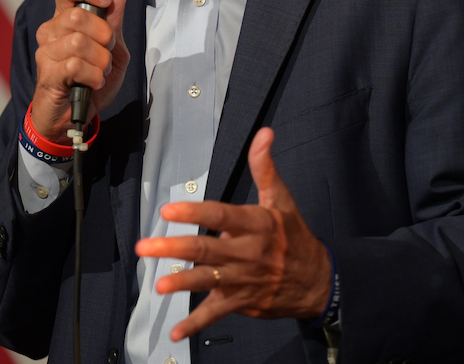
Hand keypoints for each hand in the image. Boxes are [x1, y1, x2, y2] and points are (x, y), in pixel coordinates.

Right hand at [31, 0, 128, 143]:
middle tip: (107, 51)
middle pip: (78, 16)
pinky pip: (75, 66)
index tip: (105, 1)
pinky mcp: (47, 74)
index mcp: (66, 18)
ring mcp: (46, 52)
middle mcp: (51, 31)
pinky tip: (94, 83)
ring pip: (78, 42)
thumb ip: (115, 24)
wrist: (75, 117)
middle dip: (104, 35)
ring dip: (100, 60)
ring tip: (101, 70)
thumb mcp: (114, 50)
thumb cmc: (91, 79)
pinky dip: (94, 76)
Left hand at [134, 127, 330, 341]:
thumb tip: (264, 134)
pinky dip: (194, 324)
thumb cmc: (294, 237)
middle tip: (146, 246)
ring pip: (208, 280)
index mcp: (256, 225)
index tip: (169, 210)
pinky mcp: (240, 302)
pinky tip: (176, 330)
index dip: (195, 212)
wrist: (317, 280)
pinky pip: (215, 314)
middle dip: (174, 248)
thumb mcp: (282, 200)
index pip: (221, 215)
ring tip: (158, 284)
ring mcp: (242, 280)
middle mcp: (247, 252)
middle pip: (207, 249)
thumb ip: (265, 167)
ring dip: (182, 282)